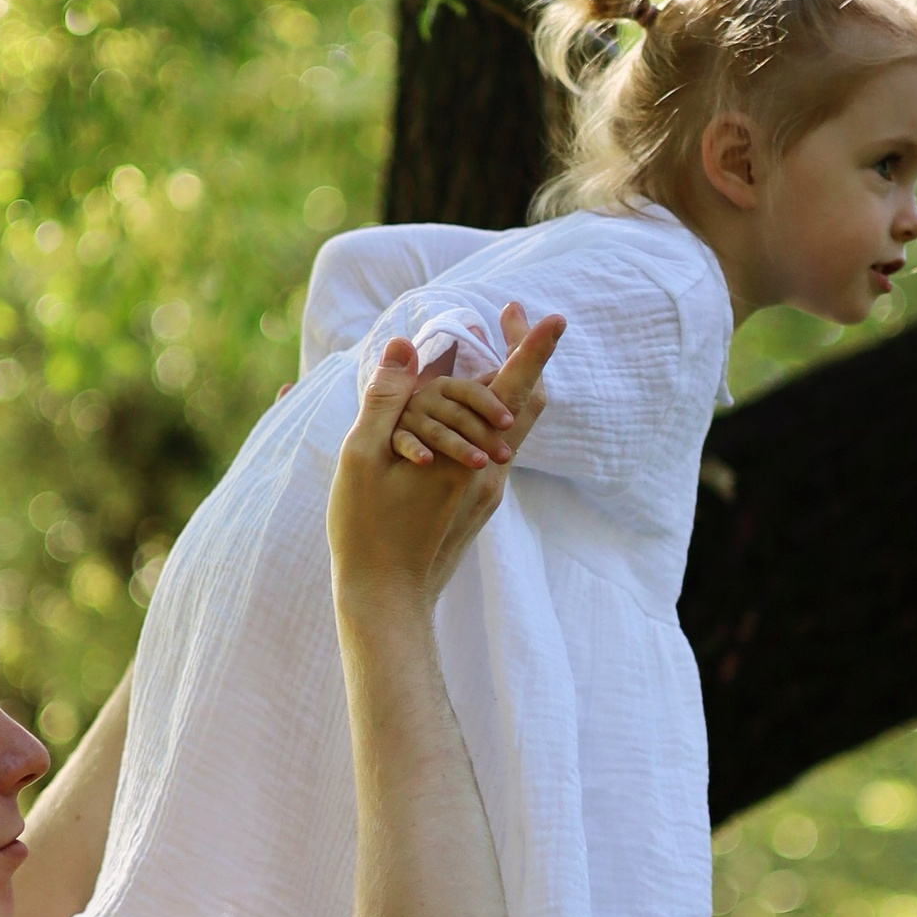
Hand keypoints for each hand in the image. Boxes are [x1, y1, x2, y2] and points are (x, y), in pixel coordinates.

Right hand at [329, 309, 561, 600]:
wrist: (387, 599)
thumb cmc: (367, 530)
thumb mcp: (362, 457)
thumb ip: (385, 398)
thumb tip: (404, 345)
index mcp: (469, 455)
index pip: (515, 387)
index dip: (534, 347)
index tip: (554, 317)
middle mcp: (492, 471)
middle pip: (527, 401)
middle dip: (523, 354)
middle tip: (506, 317)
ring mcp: (489, 490)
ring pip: (511, 425)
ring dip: (497, 386)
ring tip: (474, 356)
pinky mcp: (478, 502)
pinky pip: (491, 446)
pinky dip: (480, 416)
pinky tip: (452, 411)